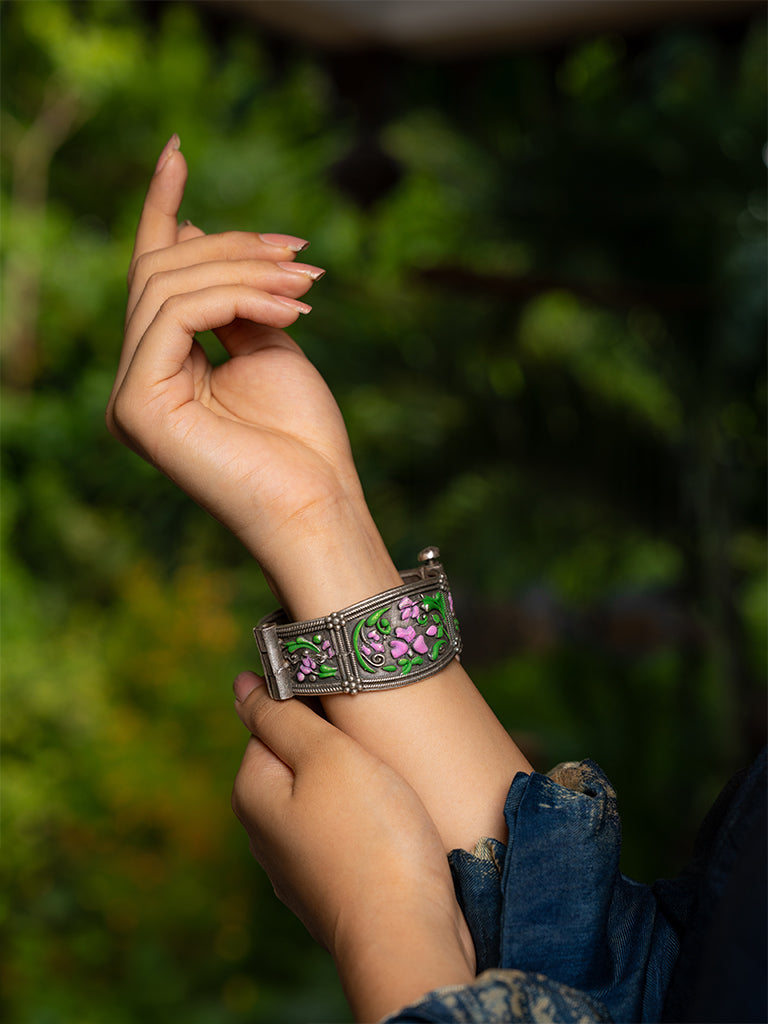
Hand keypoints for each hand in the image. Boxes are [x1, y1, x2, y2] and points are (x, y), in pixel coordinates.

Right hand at [107, 136, 398, 615]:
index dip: (161, 209)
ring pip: (168, 285)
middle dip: (235, 248)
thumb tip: (199, 231)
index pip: (153, 277)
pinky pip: (175, 314)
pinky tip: (287, 306)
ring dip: (245, 270)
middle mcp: (139, 379)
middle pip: (162, 272)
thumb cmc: (303, 440)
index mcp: (166, 368)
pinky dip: (233, 296)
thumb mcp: (270, 343)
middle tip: (302, 256)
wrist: (320, 504)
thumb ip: (233, 296)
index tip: (176, 149)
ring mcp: (131, 395)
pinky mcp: (137, 406)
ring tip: (306, 281)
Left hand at [231, 671, 475, 1021]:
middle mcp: (266, 831)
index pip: (272, 721)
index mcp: (253, 793)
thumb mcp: (326, 756)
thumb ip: (281, 715)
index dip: (313, 704)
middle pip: (299, 757)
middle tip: (376, 744)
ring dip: (356, 780)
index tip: (351, 709)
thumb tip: (243, 683)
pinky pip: (345, 827)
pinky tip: (393, 818)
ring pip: (326, 793)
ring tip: (390, 781)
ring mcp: (299, 862)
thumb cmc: (373, 840)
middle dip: (336, 744)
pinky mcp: (333, 882)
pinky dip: (368, 815)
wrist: (409, 938)